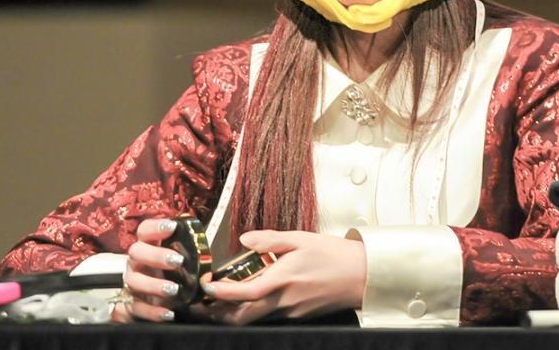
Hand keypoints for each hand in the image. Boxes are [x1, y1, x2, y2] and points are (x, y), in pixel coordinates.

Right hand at [113, 218, 184, 323]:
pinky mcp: (132, 304)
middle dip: (156, 255)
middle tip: (178, 261)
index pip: (145, 230)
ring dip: (154, 285)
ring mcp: (133, 282)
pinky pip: (136, 308)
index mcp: (148, 246)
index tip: (172, 227)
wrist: (160, 304)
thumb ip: (188, 251)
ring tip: (173, 290)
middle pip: (136, 251)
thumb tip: (201, 246)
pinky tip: (168, 313)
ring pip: (134, 280)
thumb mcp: (182, 261)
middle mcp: (137, 262)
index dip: (156, 227)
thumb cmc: (172, 275)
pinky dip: (152, 312)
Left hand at [191, 230, 365, 325]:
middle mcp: (284, 301)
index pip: (245, 292)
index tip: (206, 287)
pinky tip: (243, 301)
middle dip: (215, 314)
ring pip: (253, 319)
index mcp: (283, 279)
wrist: (362, 276)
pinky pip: (267, 316)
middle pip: (242, 316)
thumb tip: (245, 240)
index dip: (221, 293)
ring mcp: (290, 312)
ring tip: (211, 304)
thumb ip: (270, 239)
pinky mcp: (296, 315)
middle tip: (196, 307)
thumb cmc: (334, 255)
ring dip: (230, 314)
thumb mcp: (301, 238)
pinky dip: (250, 311)